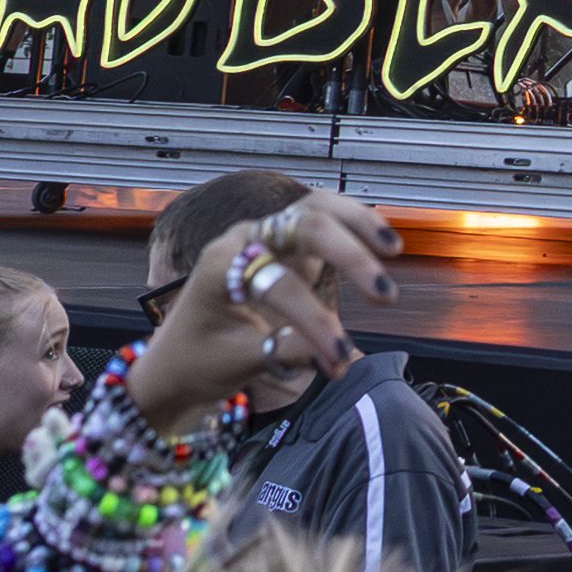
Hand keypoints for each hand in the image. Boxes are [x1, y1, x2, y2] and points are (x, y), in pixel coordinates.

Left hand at [123, 188, 400, 428]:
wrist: (178, 360)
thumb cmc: (199, 361)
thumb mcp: (238, 362)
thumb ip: (286, 352)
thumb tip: (338, 355)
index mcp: (221, 265)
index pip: (280, 284)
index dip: (313, 321)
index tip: (339, 357)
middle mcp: (244, 241)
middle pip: (304, 224)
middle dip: (348, 255)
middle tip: (383, 295)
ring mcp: (265, 238)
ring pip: (316, 208)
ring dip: (357, 223)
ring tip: (392, 247)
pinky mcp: (284, 248)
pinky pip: (322, 220)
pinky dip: (352, 225)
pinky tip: (381, 240)